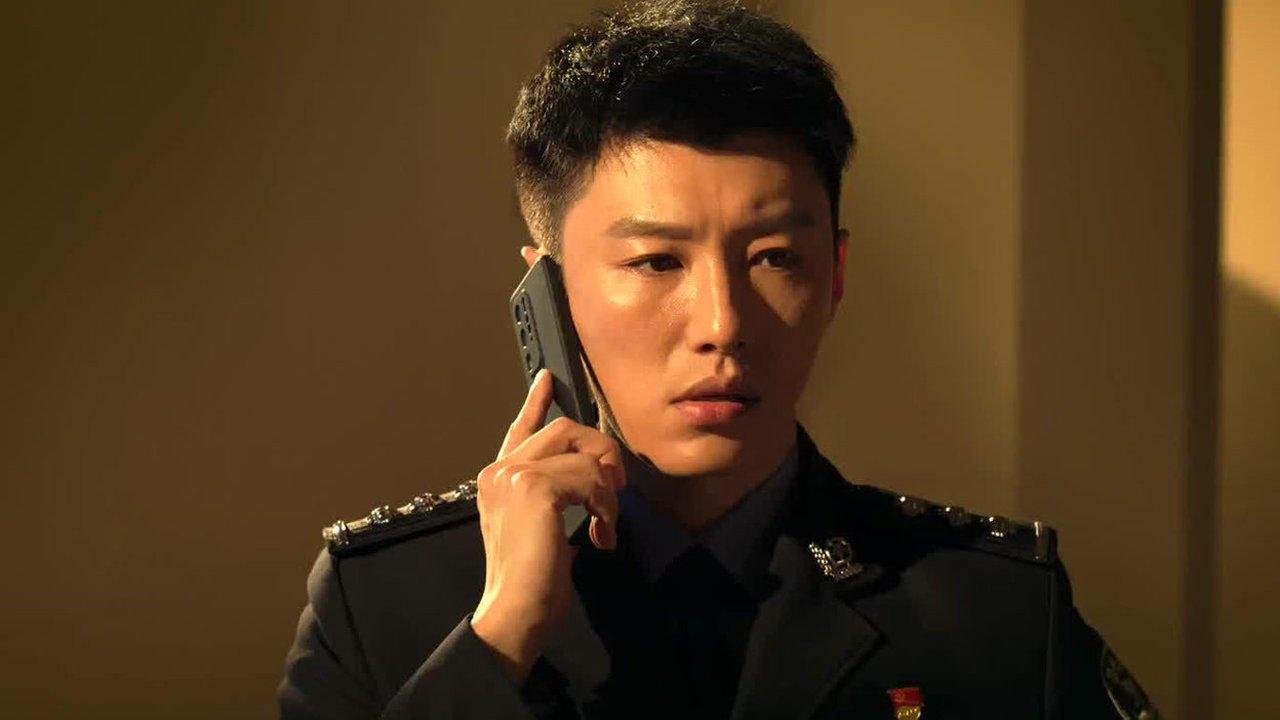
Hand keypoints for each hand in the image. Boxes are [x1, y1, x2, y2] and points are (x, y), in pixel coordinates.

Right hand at [469, 369, 626, 684]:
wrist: (514, 613)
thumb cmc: (532, 584)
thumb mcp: (545, 530)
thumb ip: (557, 498)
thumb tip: (595, 481)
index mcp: (499, 480)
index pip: (520, 429)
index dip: (536, 401)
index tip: (548, 378)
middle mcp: (501, 470)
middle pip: (565, 429)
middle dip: (601, 453)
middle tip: (615, 491)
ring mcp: (514, 475)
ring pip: (584, 453)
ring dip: (606, 492)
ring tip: (605, 526)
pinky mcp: (533, 486)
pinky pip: (590, 477)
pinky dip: (605, 507)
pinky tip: (600, 535)